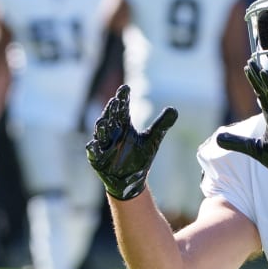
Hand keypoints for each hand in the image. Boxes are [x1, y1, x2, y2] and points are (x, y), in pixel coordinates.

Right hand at [87, 84, 175, 201]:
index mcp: (124, 125)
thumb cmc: (139, 158)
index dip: (123, 98)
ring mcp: (103, 145)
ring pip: (101, 133)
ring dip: (102, 126)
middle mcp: (112, 132)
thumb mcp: (152, 140)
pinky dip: (93, 148)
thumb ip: (161, 125)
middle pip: (110, 117)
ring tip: (104, 121)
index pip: (122, 108)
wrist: (131, 180)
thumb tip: (174, 110)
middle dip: (111, 110)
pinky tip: (93, 144)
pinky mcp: (97, 159)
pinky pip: (94, 152)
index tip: (126, 88)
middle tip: (115, 101)